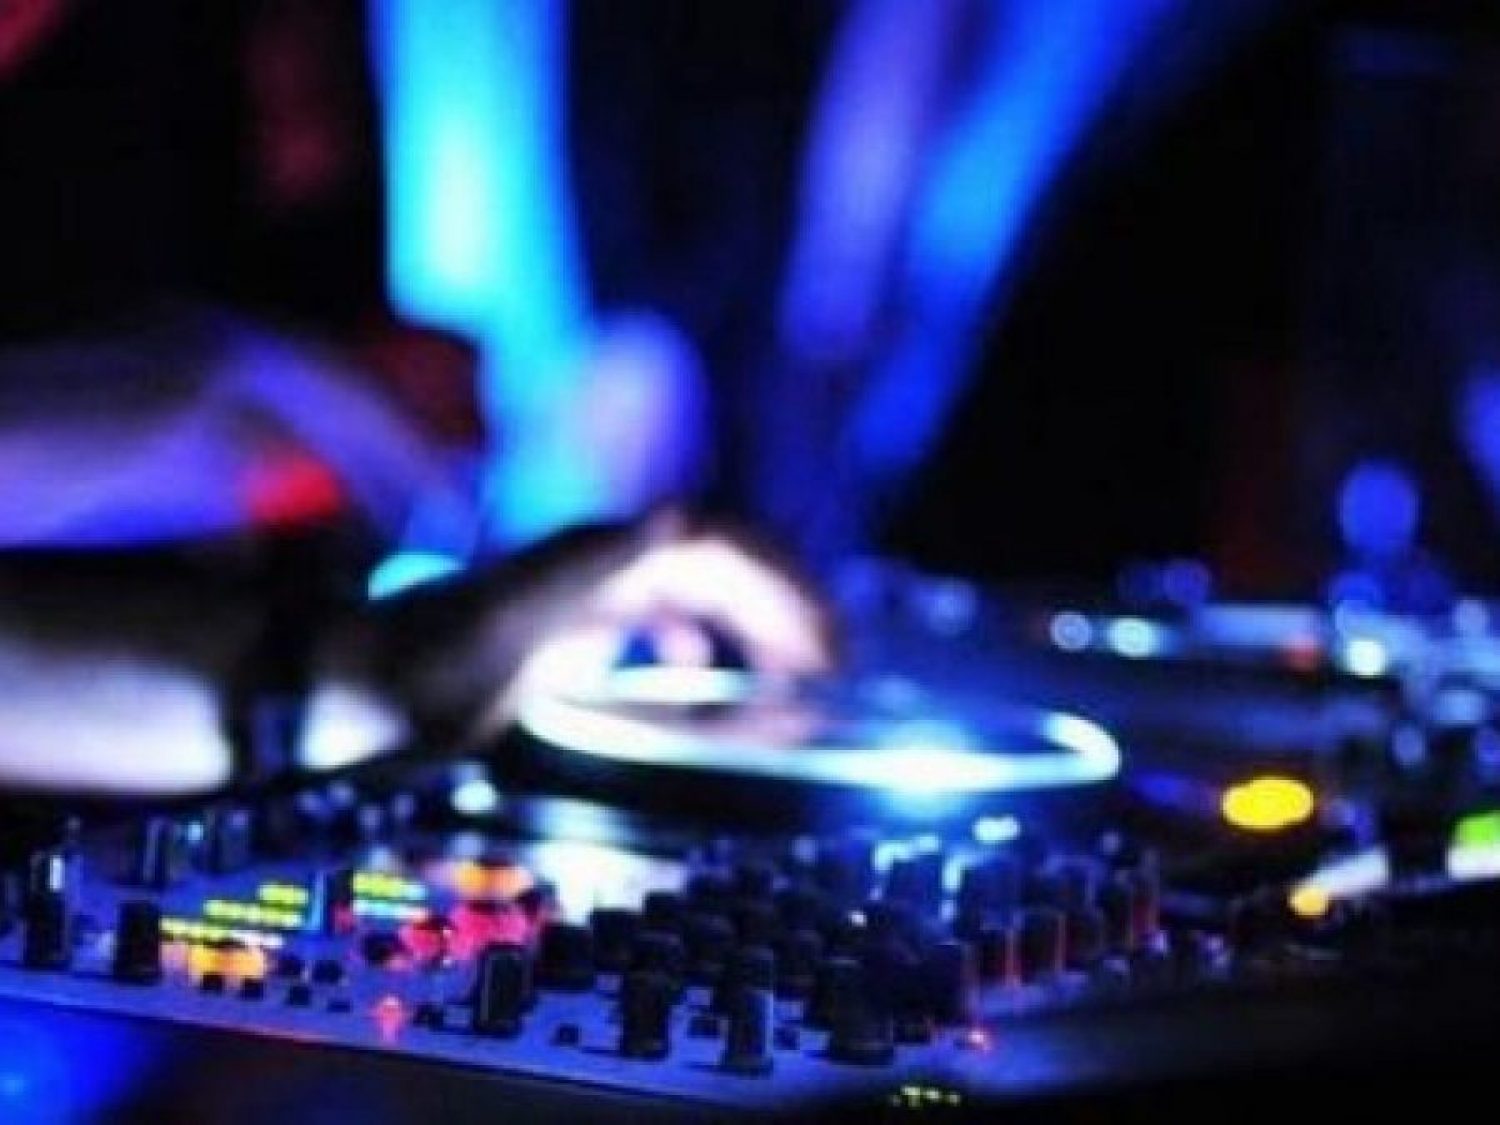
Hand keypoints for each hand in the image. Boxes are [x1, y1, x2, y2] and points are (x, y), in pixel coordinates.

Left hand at [363, 512, 835, 743]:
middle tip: (833, 665)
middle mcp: (599, 562)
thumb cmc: (423, 667)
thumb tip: (682, 517)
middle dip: (782, 605)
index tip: (827, 638)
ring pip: (693, 592)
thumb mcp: (508, 621)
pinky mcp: (563, 631)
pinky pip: (654, 624)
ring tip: (793, 672)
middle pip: (718, 564)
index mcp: (601, 553)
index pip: (720, 540)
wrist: (341, 691)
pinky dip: (697, 644)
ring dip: (749, 624)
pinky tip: (703, 675)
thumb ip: (592, 568)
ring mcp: (582, 595)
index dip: (783, 580)